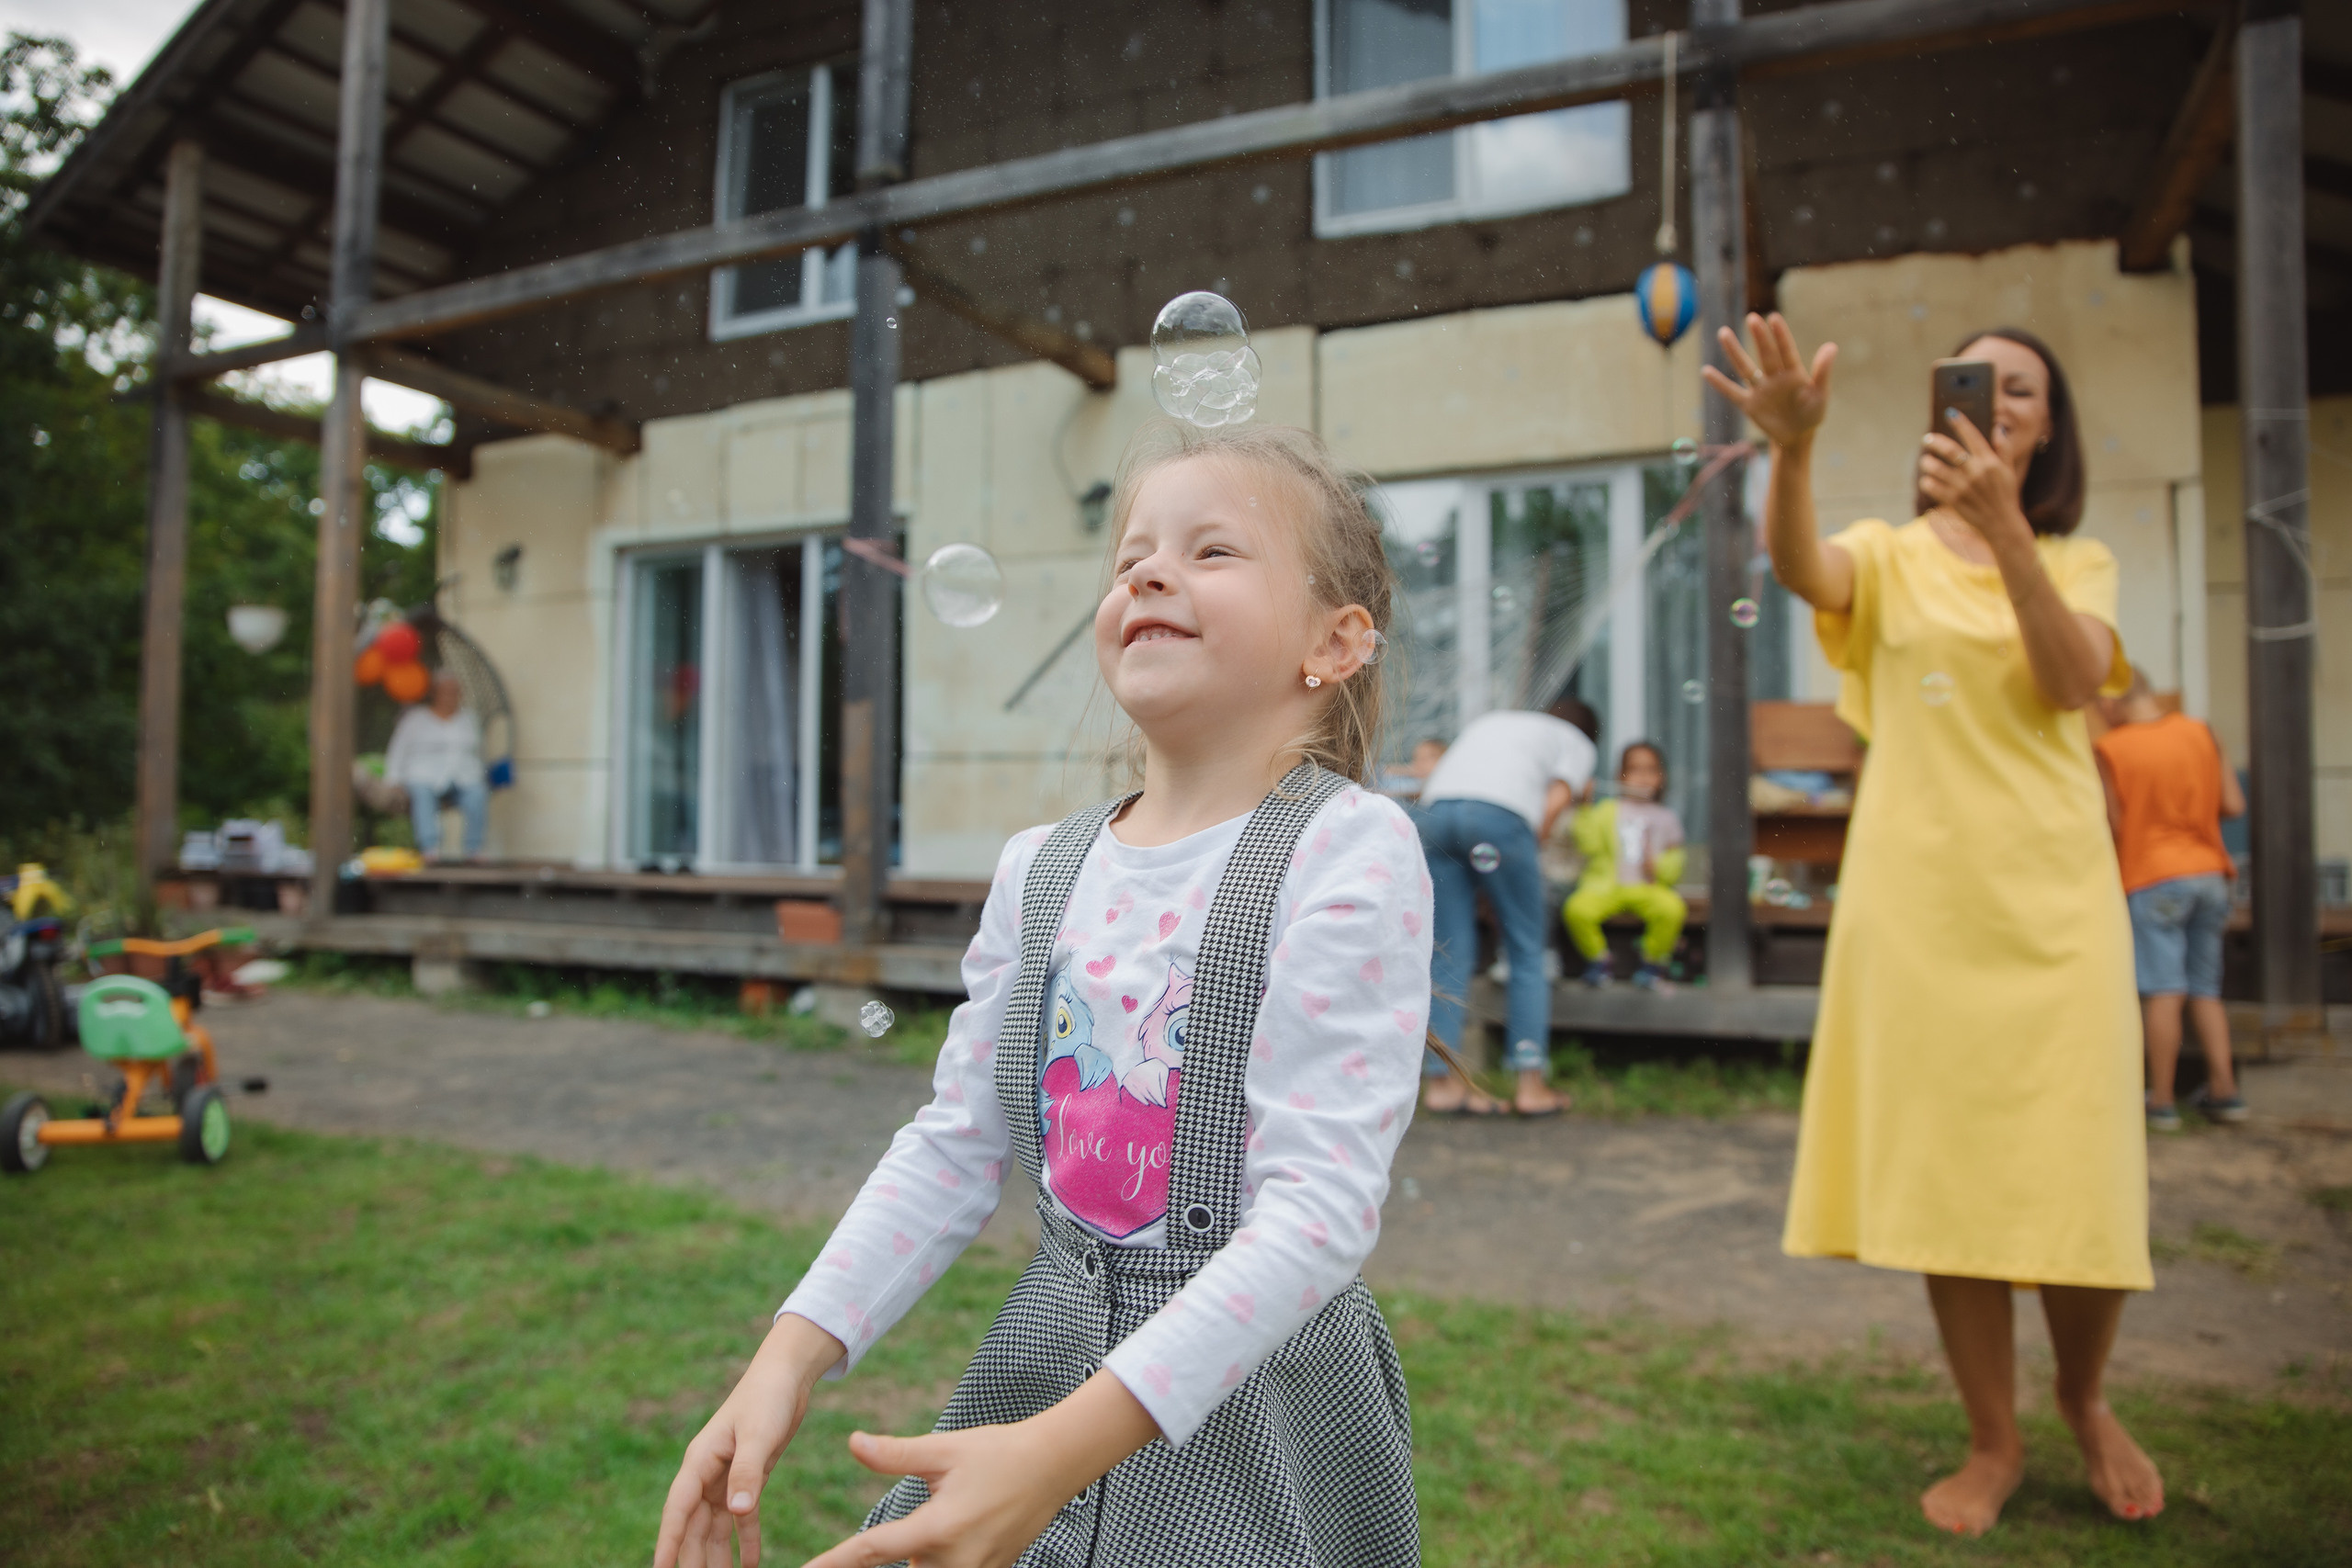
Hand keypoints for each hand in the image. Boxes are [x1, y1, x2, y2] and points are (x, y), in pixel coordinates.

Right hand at [654, 1313, 845, 1567]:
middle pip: (693, 1526)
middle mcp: (707, 1474)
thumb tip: (736, 1512)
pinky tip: (751, 1564)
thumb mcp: (758, 1434)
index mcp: (700, 1461)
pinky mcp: (748, 1479)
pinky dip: (745, 1540)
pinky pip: (743, 1519)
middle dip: (691, 1558)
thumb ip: (747, 1473)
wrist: (786, 1377)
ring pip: (714, 1528)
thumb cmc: (767, 1398)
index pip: (678, 1509)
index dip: (668, 1541)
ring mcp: (726, 1478)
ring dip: (715, 1557)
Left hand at [801, 1371, 1158, 1567]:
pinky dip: (937, 1562)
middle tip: (852, 1551)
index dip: (834, 1565)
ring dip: (915, 1558)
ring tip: (916, 1528)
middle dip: (876, 1561)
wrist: (1055, 1465)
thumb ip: (895, 1454)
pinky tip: (951, 1533)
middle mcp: (956, 1560)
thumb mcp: (944, 1449)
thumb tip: (852, 1443)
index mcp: (938, 1527)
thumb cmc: (997, 1452)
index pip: (873, 1553)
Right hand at [1701, 312, 1837, 448]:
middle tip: (1752, 318)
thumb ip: (1823, 372)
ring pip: (1745, 368)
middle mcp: (1774, 377)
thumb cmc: (1812, 413)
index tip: (1774, 317)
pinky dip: (1719, 383)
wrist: (1798, 436)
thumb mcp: (1821, 394)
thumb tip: (1831, 346)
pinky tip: (1706, 371)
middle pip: (1765, 355)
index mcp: (1793, 372)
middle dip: (1759, 337)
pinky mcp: (1749, 405)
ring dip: (1734, 351)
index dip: (1780, 335)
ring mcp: (1760, 390)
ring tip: (1723, 332)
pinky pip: (1732, 392)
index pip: (1786, 350)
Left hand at [1917, 413, 2030, 554]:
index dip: (1960, 423)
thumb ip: (2004, 449)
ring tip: (1925, 461)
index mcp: (1990, 462)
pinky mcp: (1953, 500)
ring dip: (1927, 462)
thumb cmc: (2005, 494)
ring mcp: (1963, 487)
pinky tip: (1927, 480)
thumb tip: (1997, 428)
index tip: (1950, 413)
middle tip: (1927, 439)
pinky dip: (1926, 482)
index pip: (1972, 436)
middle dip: (1934, 442)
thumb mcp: (2008, 470)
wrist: (2001, 523)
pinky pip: (1932, 486)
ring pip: (1936, 468)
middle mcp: (1976, 472)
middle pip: (1949, 450)